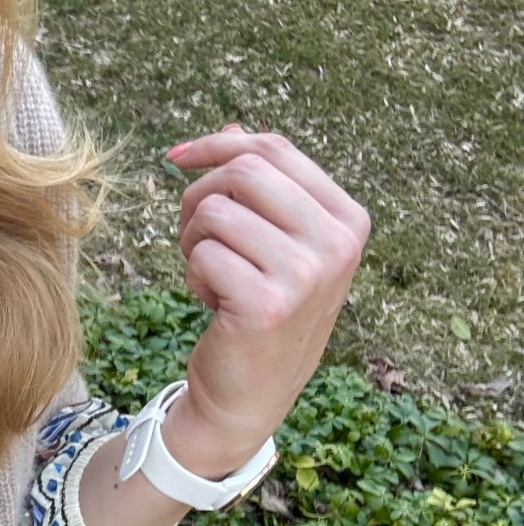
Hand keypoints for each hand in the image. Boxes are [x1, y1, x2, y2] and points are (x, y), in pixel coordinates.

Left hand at [163, 127, 369, 477]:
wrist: (248, 394)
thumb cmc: (258, 310)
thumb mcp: (274, 243)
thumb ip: (262, 188)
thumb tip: (232, 131)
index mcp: (347, 219)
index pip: (274, 149)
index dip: (217, 145)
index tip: (177, 158)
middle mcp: (337, 243)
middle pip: (243, 171)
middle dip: (198, 195)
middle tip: (193, 235)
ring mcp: (307, 274)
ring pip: (215, 211)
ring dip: (192, 239)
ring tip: (207, 273)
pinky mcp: (267, 303)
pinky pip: (202, 253)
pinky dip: (192, 273)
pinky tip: (210, 301)